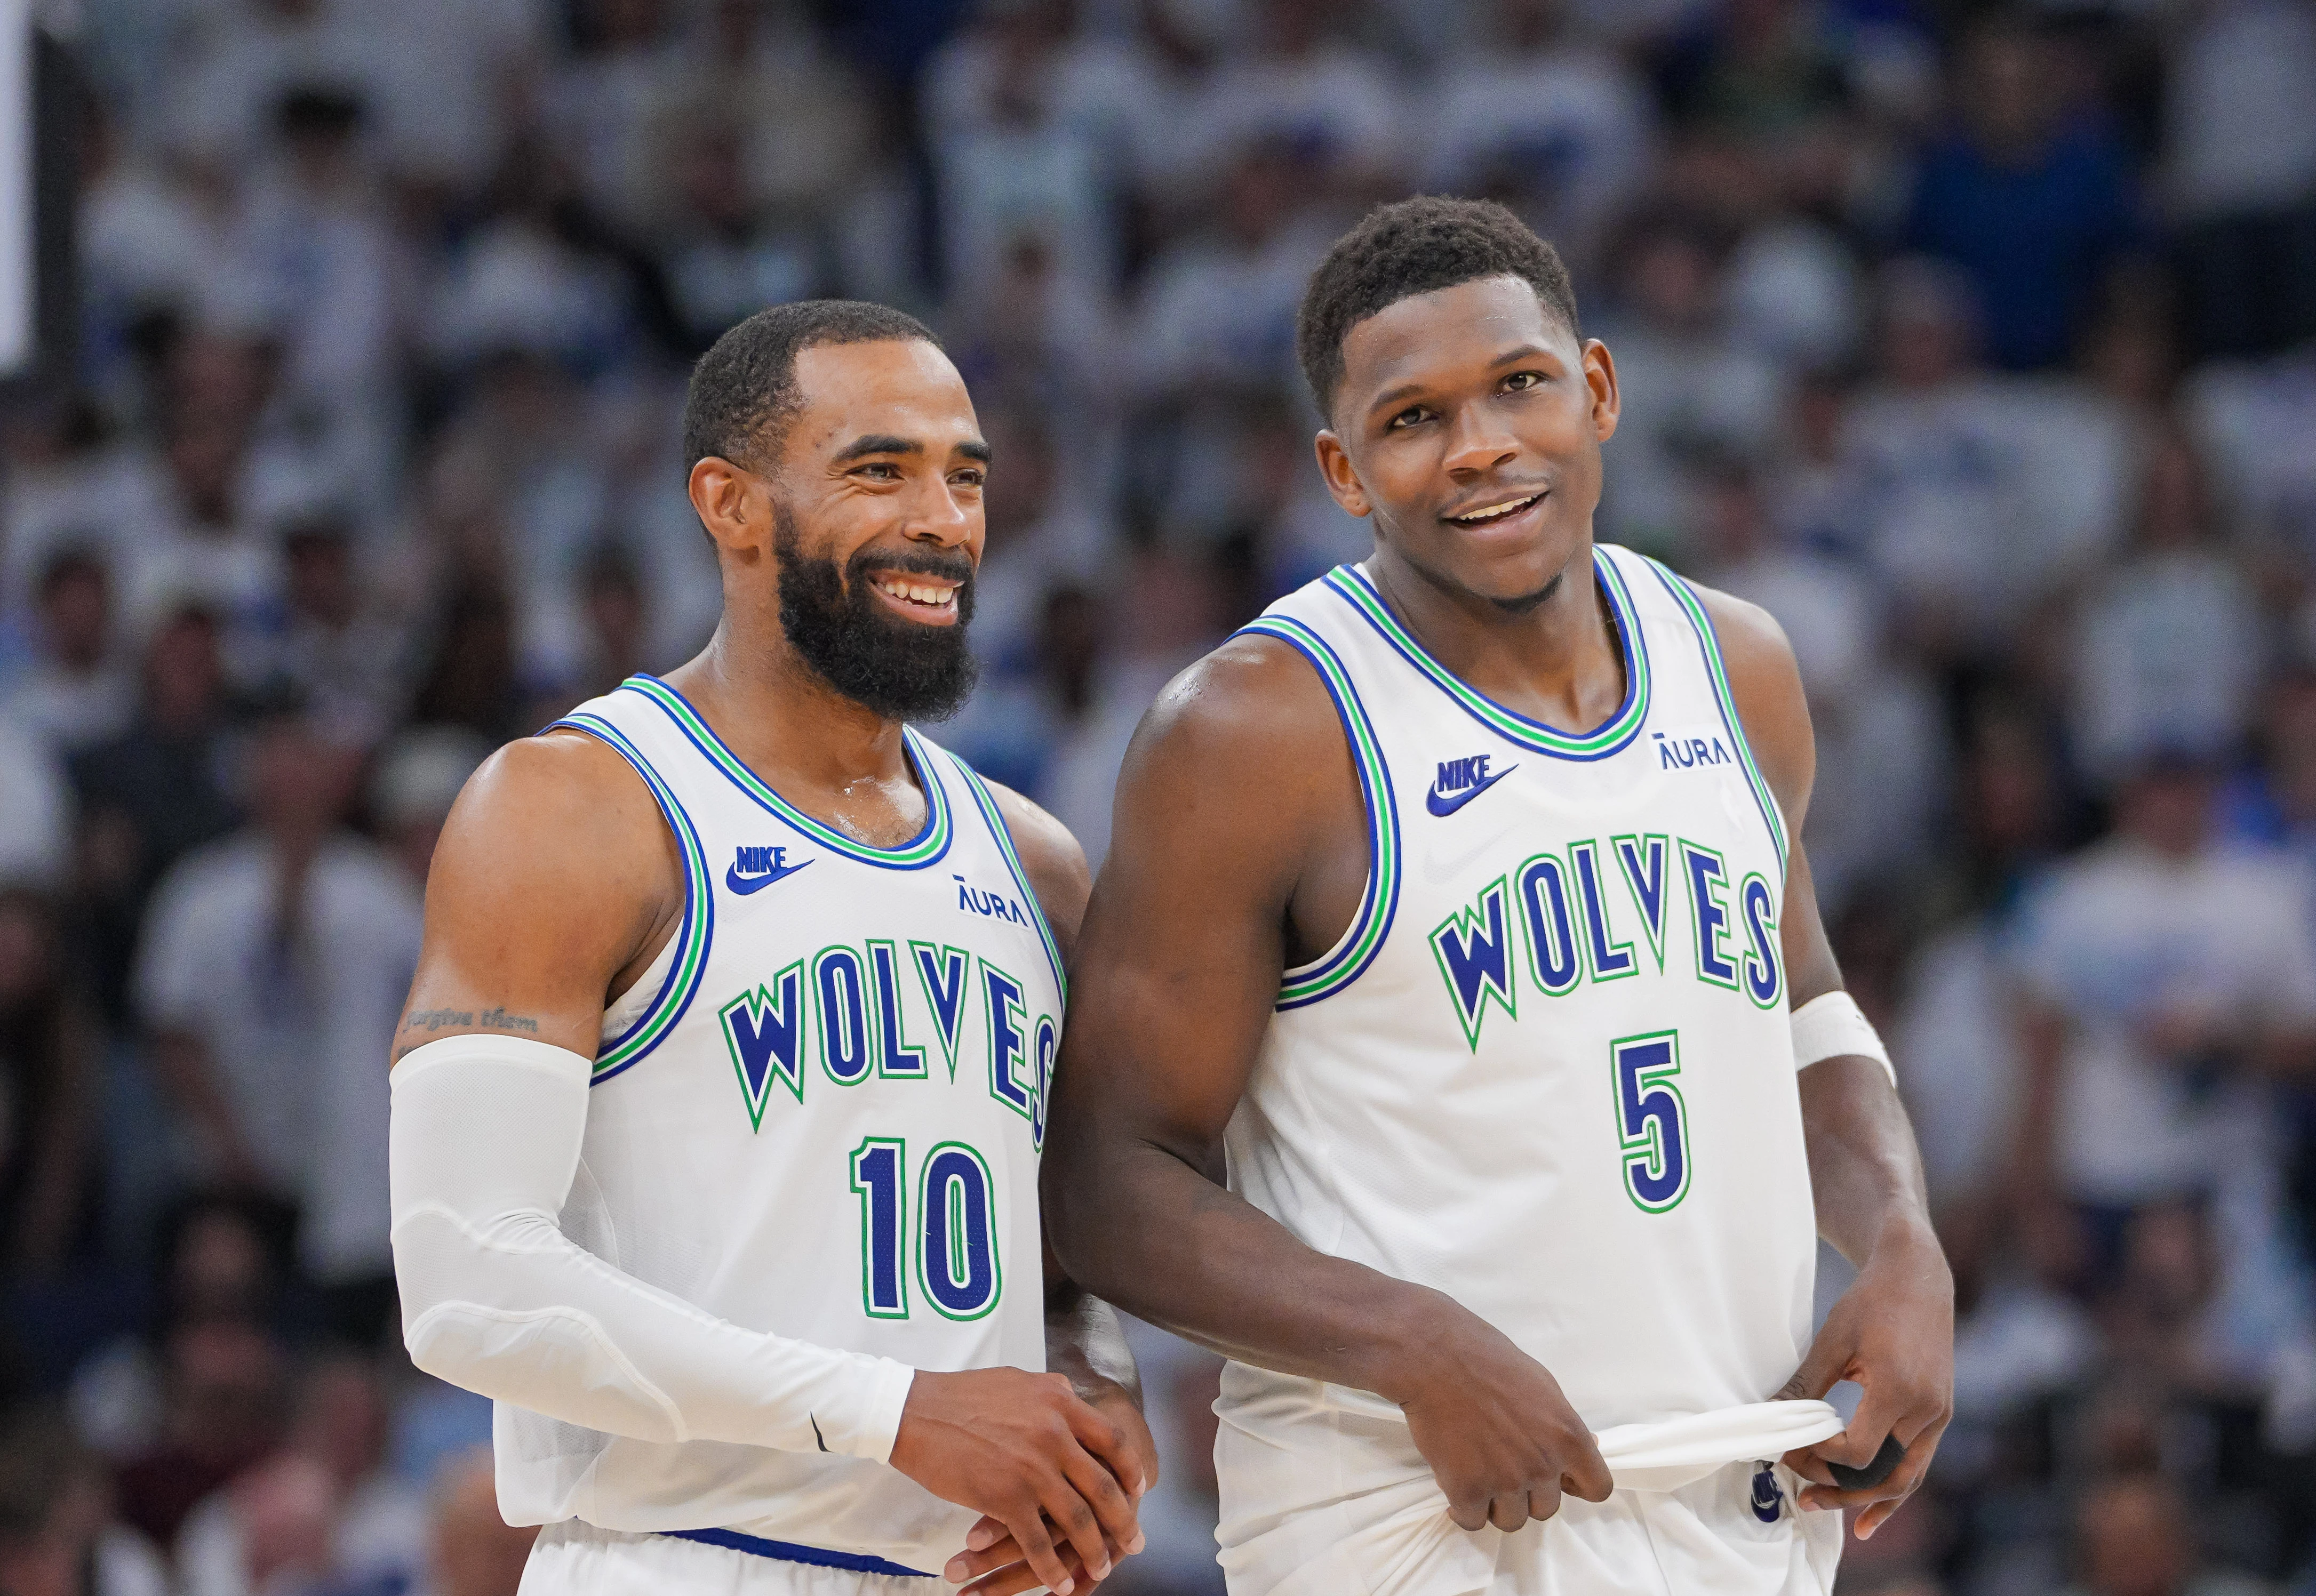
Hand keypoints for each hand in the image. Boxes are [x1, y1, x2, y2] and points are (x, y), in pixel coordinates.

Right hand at [889, 1368, 1143, 1595]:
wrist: (914, 1411)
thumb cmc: (961, 1395)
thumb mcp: (1019, 1381)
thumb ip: (1052, 1394)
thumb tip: (1073, 1398)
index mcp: (1060, 1403)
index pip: (1112, 1440)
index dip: (1131, 1469)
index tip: (1139, 1490)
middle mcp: (1054, 1434)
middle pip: (1103, 1487)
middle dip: (1123, 1520)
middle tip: (1134, 1541)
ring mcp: (1032, 1468)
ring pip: (1077, 1520)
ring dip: (1093, 1551)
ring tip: (1102, 1569)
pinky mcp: (1005, 1498)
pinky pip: (1038, 1543)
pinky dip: (1052, 1568)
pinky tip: (1059, 1582)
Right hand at [1381, 1296, 1612, 1533]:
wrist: (1435, 1357)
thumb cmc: (1488, 1360)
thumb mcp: (1544, 1385)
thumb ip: (1564, 1424)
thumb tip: (1590, 1447)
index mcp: (1569, 1436)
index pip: (1597, 1488)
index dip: (1575, 1486)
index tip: (1557, 1479)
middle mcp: (1543, 1465)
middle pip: (1546, 1509)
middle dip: (1527, 1494)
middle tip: (1503, 1467)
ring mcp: (1505, 1481)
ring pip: (1511, 1520)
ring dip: (1496, 1503)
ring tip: (1478, 1474)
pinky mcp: (1467, 1490)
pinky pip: (1473, 1520)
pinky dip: (1463, 1508)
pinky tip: (1455, 1484)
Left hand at [1776, 1220, 1953, 1538]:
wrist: (1918, 1278)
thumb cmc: (1871, 1302)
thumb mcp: (1832, 1339)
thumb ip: (1805, 1385)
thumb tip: (1768, 1416)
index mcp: (1896, 1389)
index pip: (1857, 1451)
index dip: (1820, 1458)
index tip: (1790, 1448)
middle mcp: (1925, 1408)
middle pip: (1883, 1474)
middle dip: (1841, 1491)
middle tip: (1802, 1498)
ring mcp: (1938, 1414)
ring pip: (1906, 1477)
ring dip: (1868, 1500)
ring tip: (1833, 1513)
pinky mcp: (1941, 1413)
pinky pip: (1919, 1464)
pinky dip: (1895, 1489)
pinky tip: (1871, 1514)